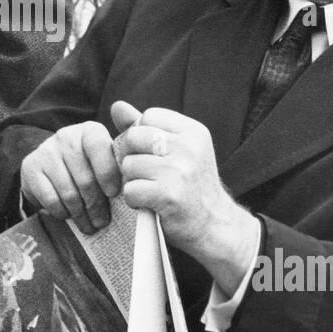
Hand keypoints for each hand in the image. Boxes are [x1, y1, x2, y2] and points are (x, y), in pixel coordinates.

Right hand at [19, 119, 122, 233]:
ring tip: (89, 225)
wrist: (51, 162)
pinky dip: (62, 212)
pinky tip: (69, 216)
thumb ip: (124, 163)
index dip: (107, 173)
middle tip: (103, 222)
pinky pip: (50, 199)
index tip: (113, 194)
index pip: (99, 147)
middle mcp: (66, 136)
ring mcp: (46, 151)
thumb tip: (140, 184)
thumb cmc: (88, 164)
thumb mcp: (106, 157)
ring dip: (80, 214)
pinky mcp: (30, 167)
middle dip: (96, 205)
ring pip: (68, 192)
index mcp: (90, 131)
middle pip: (84, 178)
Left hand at [109, 100, 255, 277]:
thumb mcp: (178, 150)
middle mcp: (188, 147)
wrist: (215, 225)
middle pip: (133, 138)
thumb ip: (147, 127)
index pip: (148, 116)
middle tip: (145, 173)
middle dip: (131, 156)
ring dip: (132, 181)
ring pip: (129, 165)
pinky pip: (130, 190)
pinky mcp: (169, 195)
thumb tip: (117, 106)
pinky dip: (134, 200)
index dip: (140, 134)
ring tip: (150, 189)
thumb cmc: (191, 185)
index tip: (150, 153)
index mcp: (193, 131)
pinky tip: (149, 203)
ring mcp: (179, 171)